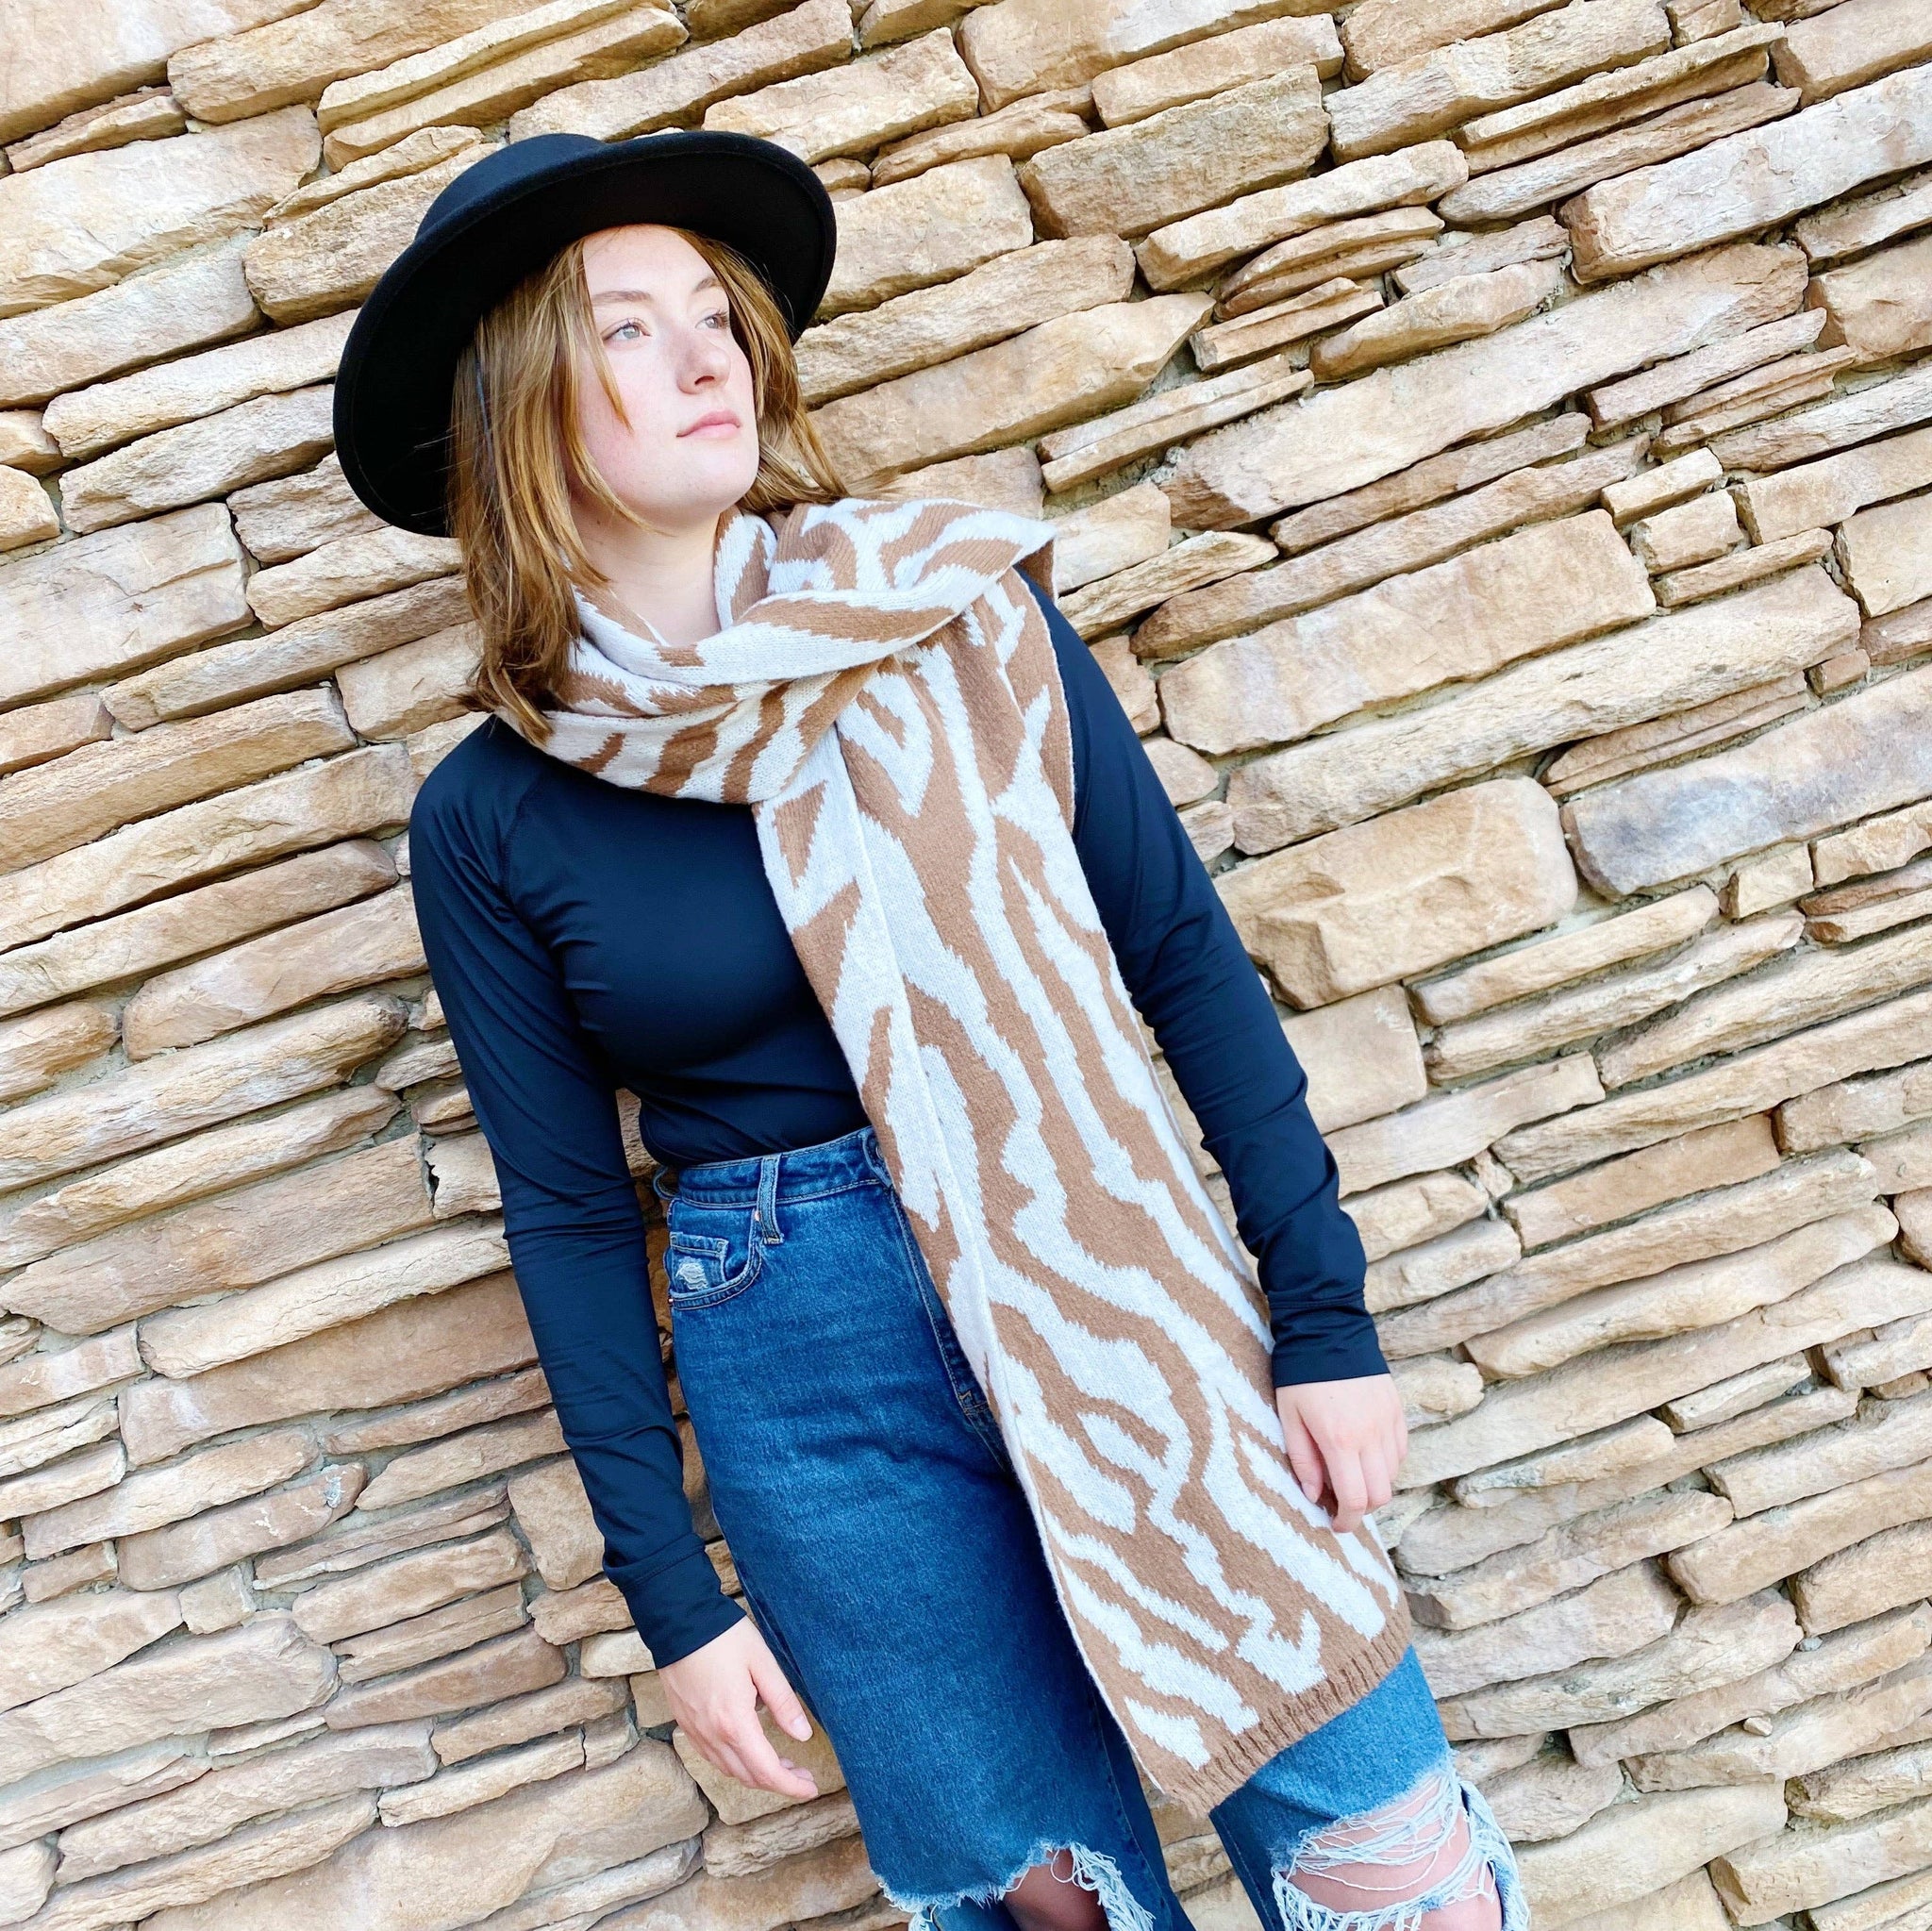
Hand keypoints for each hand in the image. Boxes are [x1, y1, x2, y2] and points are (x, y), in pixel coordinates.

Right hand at [658, 1614, 819, 1800]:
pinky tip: (749, 1749)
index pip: (767, 1772)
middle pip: (748, 1777)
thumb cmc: (722, 1637)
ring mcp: (695, 1732)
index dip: (791, 1787)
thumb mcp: (762, 1662)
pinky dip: (735, 1763)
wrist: (677, 1621)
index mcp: (734, 1723)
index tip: (811, 1788)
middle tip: (802, 1775)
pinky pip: (713, 1757)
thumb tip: (803, 1735)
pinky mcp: (686, 1724)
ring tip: (781, 1764)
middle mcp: (712, 1736)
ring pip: (730, 1770)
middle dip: (778, 1783)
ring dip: (757, 1774)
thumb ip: (783, 1702)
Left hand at [1275, 1374, 1407, 1536]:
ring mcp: (1388, 1421)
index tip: (1335, 1525)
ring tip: (1350, 1475)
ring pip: (1393, 1474)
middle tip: (1341, 1504)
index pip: (1355, 1500)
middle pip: (1380, 1495)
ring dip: (1374, 1484)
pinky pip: (1400, 1450)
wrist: (1327, 1326)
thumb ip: (1303, 1460)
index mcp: (1340, 1440)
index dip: (1347, 1521)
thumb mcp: (1289, 1417)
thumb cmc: (1300, 1373)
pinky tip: (1365, 1454)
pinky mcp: (1397, 1408)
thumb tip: (1315, 1496)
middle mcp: (1371, 1435)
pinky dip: (1386, 1462)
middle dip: (1362, 1509)